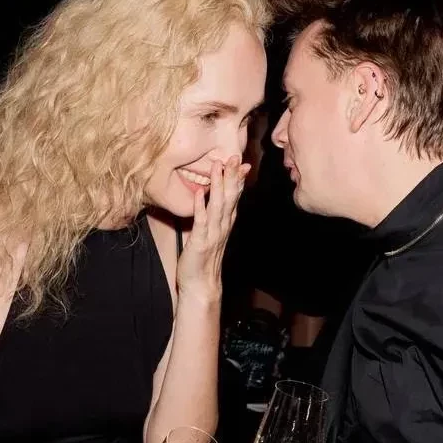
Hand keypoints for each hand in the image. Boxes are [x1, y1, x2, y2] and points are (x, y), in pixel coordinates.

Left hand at [176, 155, 249, 300]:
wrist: (201, 285)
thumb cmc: (203, 259)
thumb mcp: (211, 234)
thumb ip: (213, 217)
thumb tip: (211, 198)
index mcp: (225, 224)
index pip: (234, 198)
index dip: (238, 179)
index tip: (242, 163)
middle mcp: (222, 227)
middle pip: (229, 198)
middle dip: (232, 177)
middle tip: (235, 157)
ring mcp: (212, 234)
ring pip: (218, 206)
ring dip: (218, 186)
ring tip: (219, 167)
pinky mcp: (200, 242)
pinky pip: (201, 222)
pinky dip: (201, 207)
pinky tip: (200, 193)